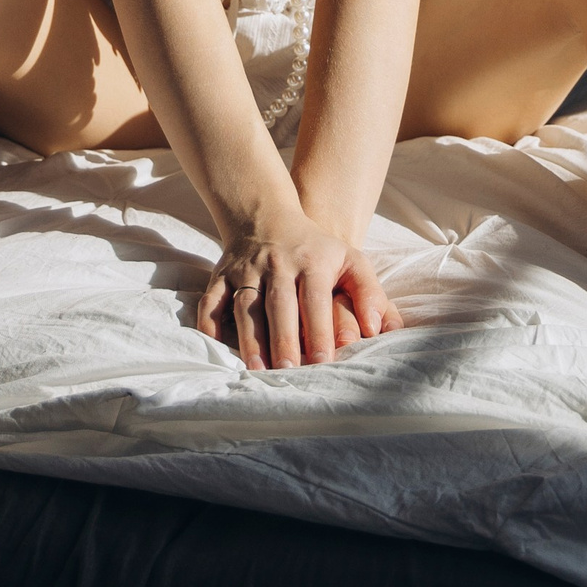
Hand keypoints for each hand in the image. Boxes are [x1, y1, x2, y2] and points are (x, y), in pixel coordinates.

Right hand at [198, 225, 403, 370]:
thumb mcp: (350, 259)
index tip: (323, 362)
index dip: (319, 330)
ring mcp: (247, 269)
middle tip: (288, 371)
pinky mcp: (222, 274)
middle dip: (283, 338)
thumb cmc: (316, 249)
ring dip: (250, 337)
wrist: (267, 215)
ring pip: (246, 305)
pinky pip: (212, 299)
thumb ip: (369, 293)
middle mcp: (278, 264)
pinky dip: (209, 321)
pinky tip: (215, 346)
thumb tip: (376, 329)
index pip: (315, 299)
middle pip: (279, 304)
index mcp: (312, 262)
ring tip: (256, 369)